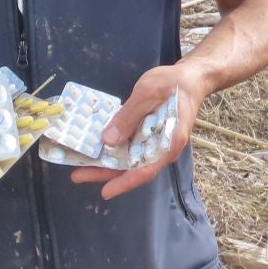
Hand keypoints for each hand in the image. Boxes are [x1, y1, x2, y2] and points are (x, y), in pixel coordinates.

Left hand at [69, 61, 207, 200]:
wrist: (189, 77)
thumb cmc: (172, 84)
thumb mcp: (148, 93)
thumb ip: (128, 117)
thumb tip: (108, 140)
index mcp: (168, 143)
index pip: (145, 170)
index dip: (124, 182)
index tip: (105, 191)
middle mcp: (162, 149)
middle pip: (133, 168)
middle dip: (105, 173)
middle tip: (78, 175)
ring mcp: (156, 144)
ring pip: (131, 160)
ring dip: (108, 163)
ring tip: (82, 165)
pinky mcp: (150, 137)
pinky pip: (132, 149)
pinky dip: (115, 151)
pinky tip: (99, 148)